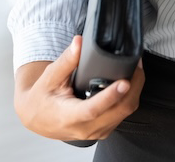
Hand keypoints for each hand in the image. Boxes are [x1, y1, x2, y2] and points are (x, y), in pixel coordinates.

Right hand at [13, 36, 144, 142]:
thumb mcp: (50, 77)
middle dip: (133, 85)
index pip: (94, 109)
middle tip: (136, 63)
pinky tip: (128, 82)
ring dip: (134, 90)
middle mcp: (85, 128)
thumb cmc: (42, 98)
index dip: (111, 95)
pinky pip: (123, 114)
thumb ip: (67, 60)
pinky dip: (129, 97)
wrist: (37, 118)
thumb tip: (79, 42)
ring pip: (125, 112)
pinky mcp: (103, 130)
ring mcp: (96, 132)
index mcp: (69, 116)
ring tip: (134, 69)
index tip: (124, 82)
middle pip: (119, 110)